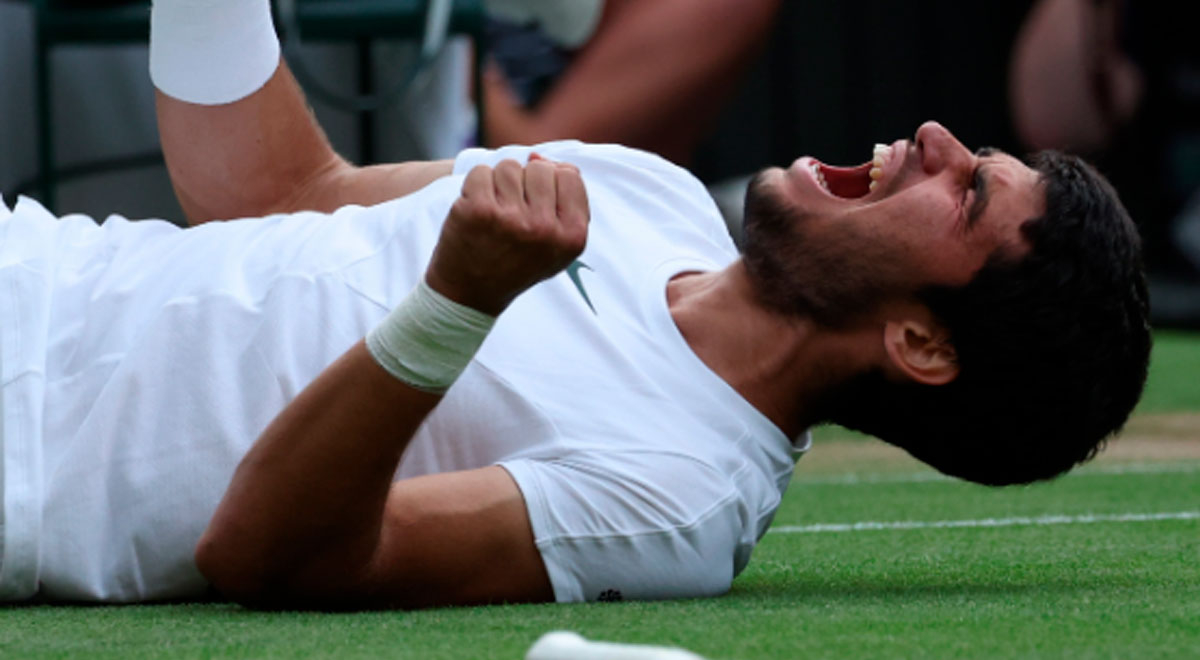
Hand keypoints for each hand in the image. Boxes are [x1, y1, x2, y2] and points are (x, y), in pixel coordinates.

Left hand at [425, 155, 589, 315]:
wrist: (470, 293)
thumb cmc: (515, 261)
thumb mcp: (555, 242)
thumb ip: (564, 198)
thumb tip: (539, 156)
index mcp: (572, 237)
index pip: (570, 175)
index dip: (550, 183)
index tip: (535, 205)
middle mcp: (544, 229)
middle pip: (539, 167)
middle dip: (523, 182)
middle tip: (512, 214)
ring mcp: (511, 219)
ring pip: (509, 167)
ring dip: (498, 184)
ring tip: (493, 214)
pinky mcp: (479, 211)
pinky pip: (481, 171)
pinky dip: (475, 186)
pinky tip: (475, 212)